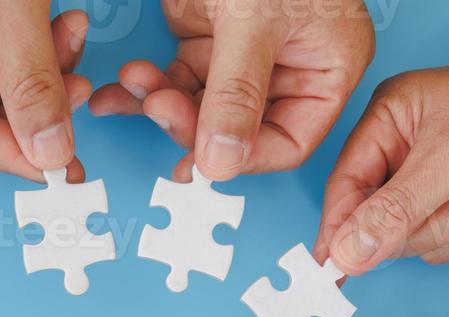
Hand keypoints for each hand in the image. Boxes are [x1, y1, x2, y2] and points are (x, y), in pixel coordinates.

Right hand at [0, 0, 91, 180]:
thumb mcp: (11, 8)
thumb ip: (31, 83)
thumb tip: (48, 150)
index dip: (15, 156)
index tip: (62, 165)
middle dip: (40, 106)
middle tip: (81, 98)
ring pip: (9, 87)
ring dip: (51, 73)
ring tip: (74, 37)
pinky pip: (17, 56)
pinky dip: (49, 48)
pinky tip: (67, 23)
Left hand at [88, 0, 373, 181]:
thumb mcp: (256, 20)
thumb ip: (237, 93)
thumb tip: (220, 163)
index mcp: (326, 68)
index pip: (288, 141)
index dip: (244, 156)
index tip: (203, 156)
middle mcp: (288, 68)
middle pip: (235, 131)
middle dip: (190, 124)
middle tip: (157, 106)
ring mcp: (244, 57)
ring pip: (198, 110)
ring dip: (159, 105)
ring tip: (133, 83)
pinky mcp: (206, 40)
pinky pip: (174, 81)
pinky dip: (146, 87)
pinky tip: (122, 86)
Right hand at [316, 3, 448, 272]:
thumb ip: (395, 211)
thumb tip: (345, 253)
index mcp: (389, 120)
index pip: (344, 185)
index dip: (340, 229)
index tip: (332, 270)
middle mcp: (404, 150)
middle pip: (374, 221)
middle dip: (416, 224)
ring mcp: (432, 178)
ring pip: (409, 238)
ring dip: (447, 228)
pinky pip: (440, 243)